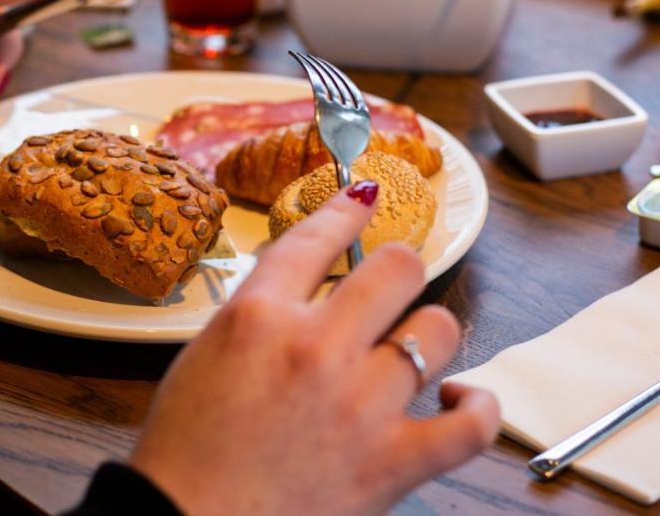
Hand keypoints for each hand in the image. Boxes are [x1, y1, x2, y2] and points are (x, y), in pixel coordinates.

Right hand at [129, 182, 499, 514]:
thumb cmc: (184, 451)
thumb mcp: (205, 355)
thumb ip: (259, 316)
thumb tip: (308, 296)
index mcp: (258, 316)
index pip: (318, 237)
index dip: (348, 210)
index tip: (366, 197)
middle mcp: (316, 347)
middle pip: (397, 268)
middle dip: (398, 269)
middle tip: (392, 286)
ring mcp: (361, 404)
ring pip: (437, 329)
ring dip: (427, 334)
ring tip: (413, 349)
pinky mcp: (392, 463)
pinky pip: (470, 423)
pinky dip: (475, 406)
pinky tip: (457, 398)